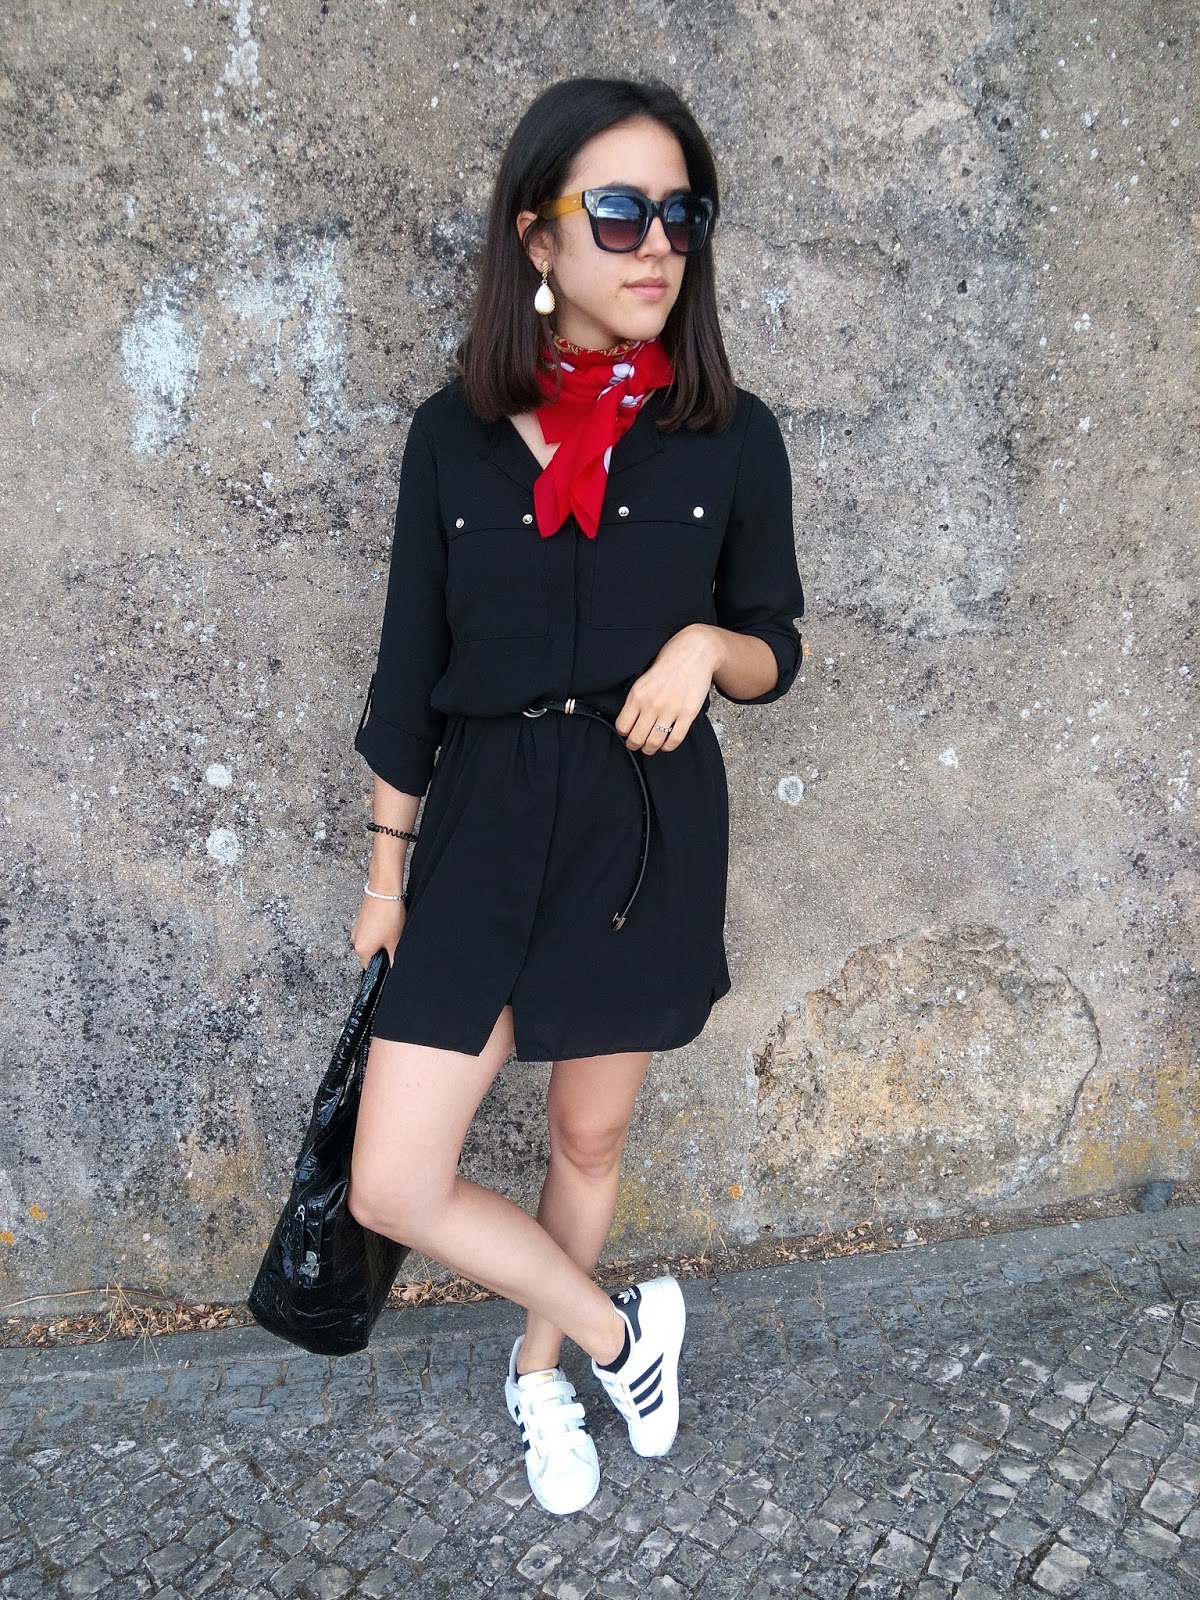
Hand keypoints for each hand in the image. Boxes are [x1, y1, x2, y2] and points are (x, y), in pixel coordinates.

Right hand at [350, 892, 406, 967]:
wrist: (384, 890)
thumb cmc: (388, 914)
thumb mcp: (395, 941)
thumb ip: (393, 958)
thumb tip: (394, 967)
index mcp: (361, 950)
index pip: (370, 967)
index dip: (382, 966)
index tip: (392, 960)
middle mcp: (355, 941)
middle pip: (370, 954)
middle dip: (382, 951)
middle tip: (394, 942)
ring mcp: (357, 929)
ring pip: (370, 942)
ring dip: (380, 940)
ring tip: (391, 931)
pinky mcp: (360, 920)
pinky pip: (369, 932)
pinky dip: (378, 931)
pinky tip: (387, 924)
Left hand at [614, 624, 721, 753]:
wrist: (696, 650)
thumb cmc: (670, 659)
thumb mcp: (644, 675)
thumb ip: (637, 696)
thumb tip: (630, 717)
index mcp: (637, 694)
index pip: (622, 726)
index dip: (624, 734)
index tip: (627, 733)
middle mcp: (652, 704)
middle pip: (636, 738)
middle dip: (635, 745)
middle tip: (637, 744)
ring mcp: (670, 710)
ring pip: (654, 742)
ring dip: (650, 749)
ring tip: (650, 747)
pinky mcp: (688, 713)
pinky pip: (675, 739)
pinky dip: (668, 747)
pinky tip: (666, 744)